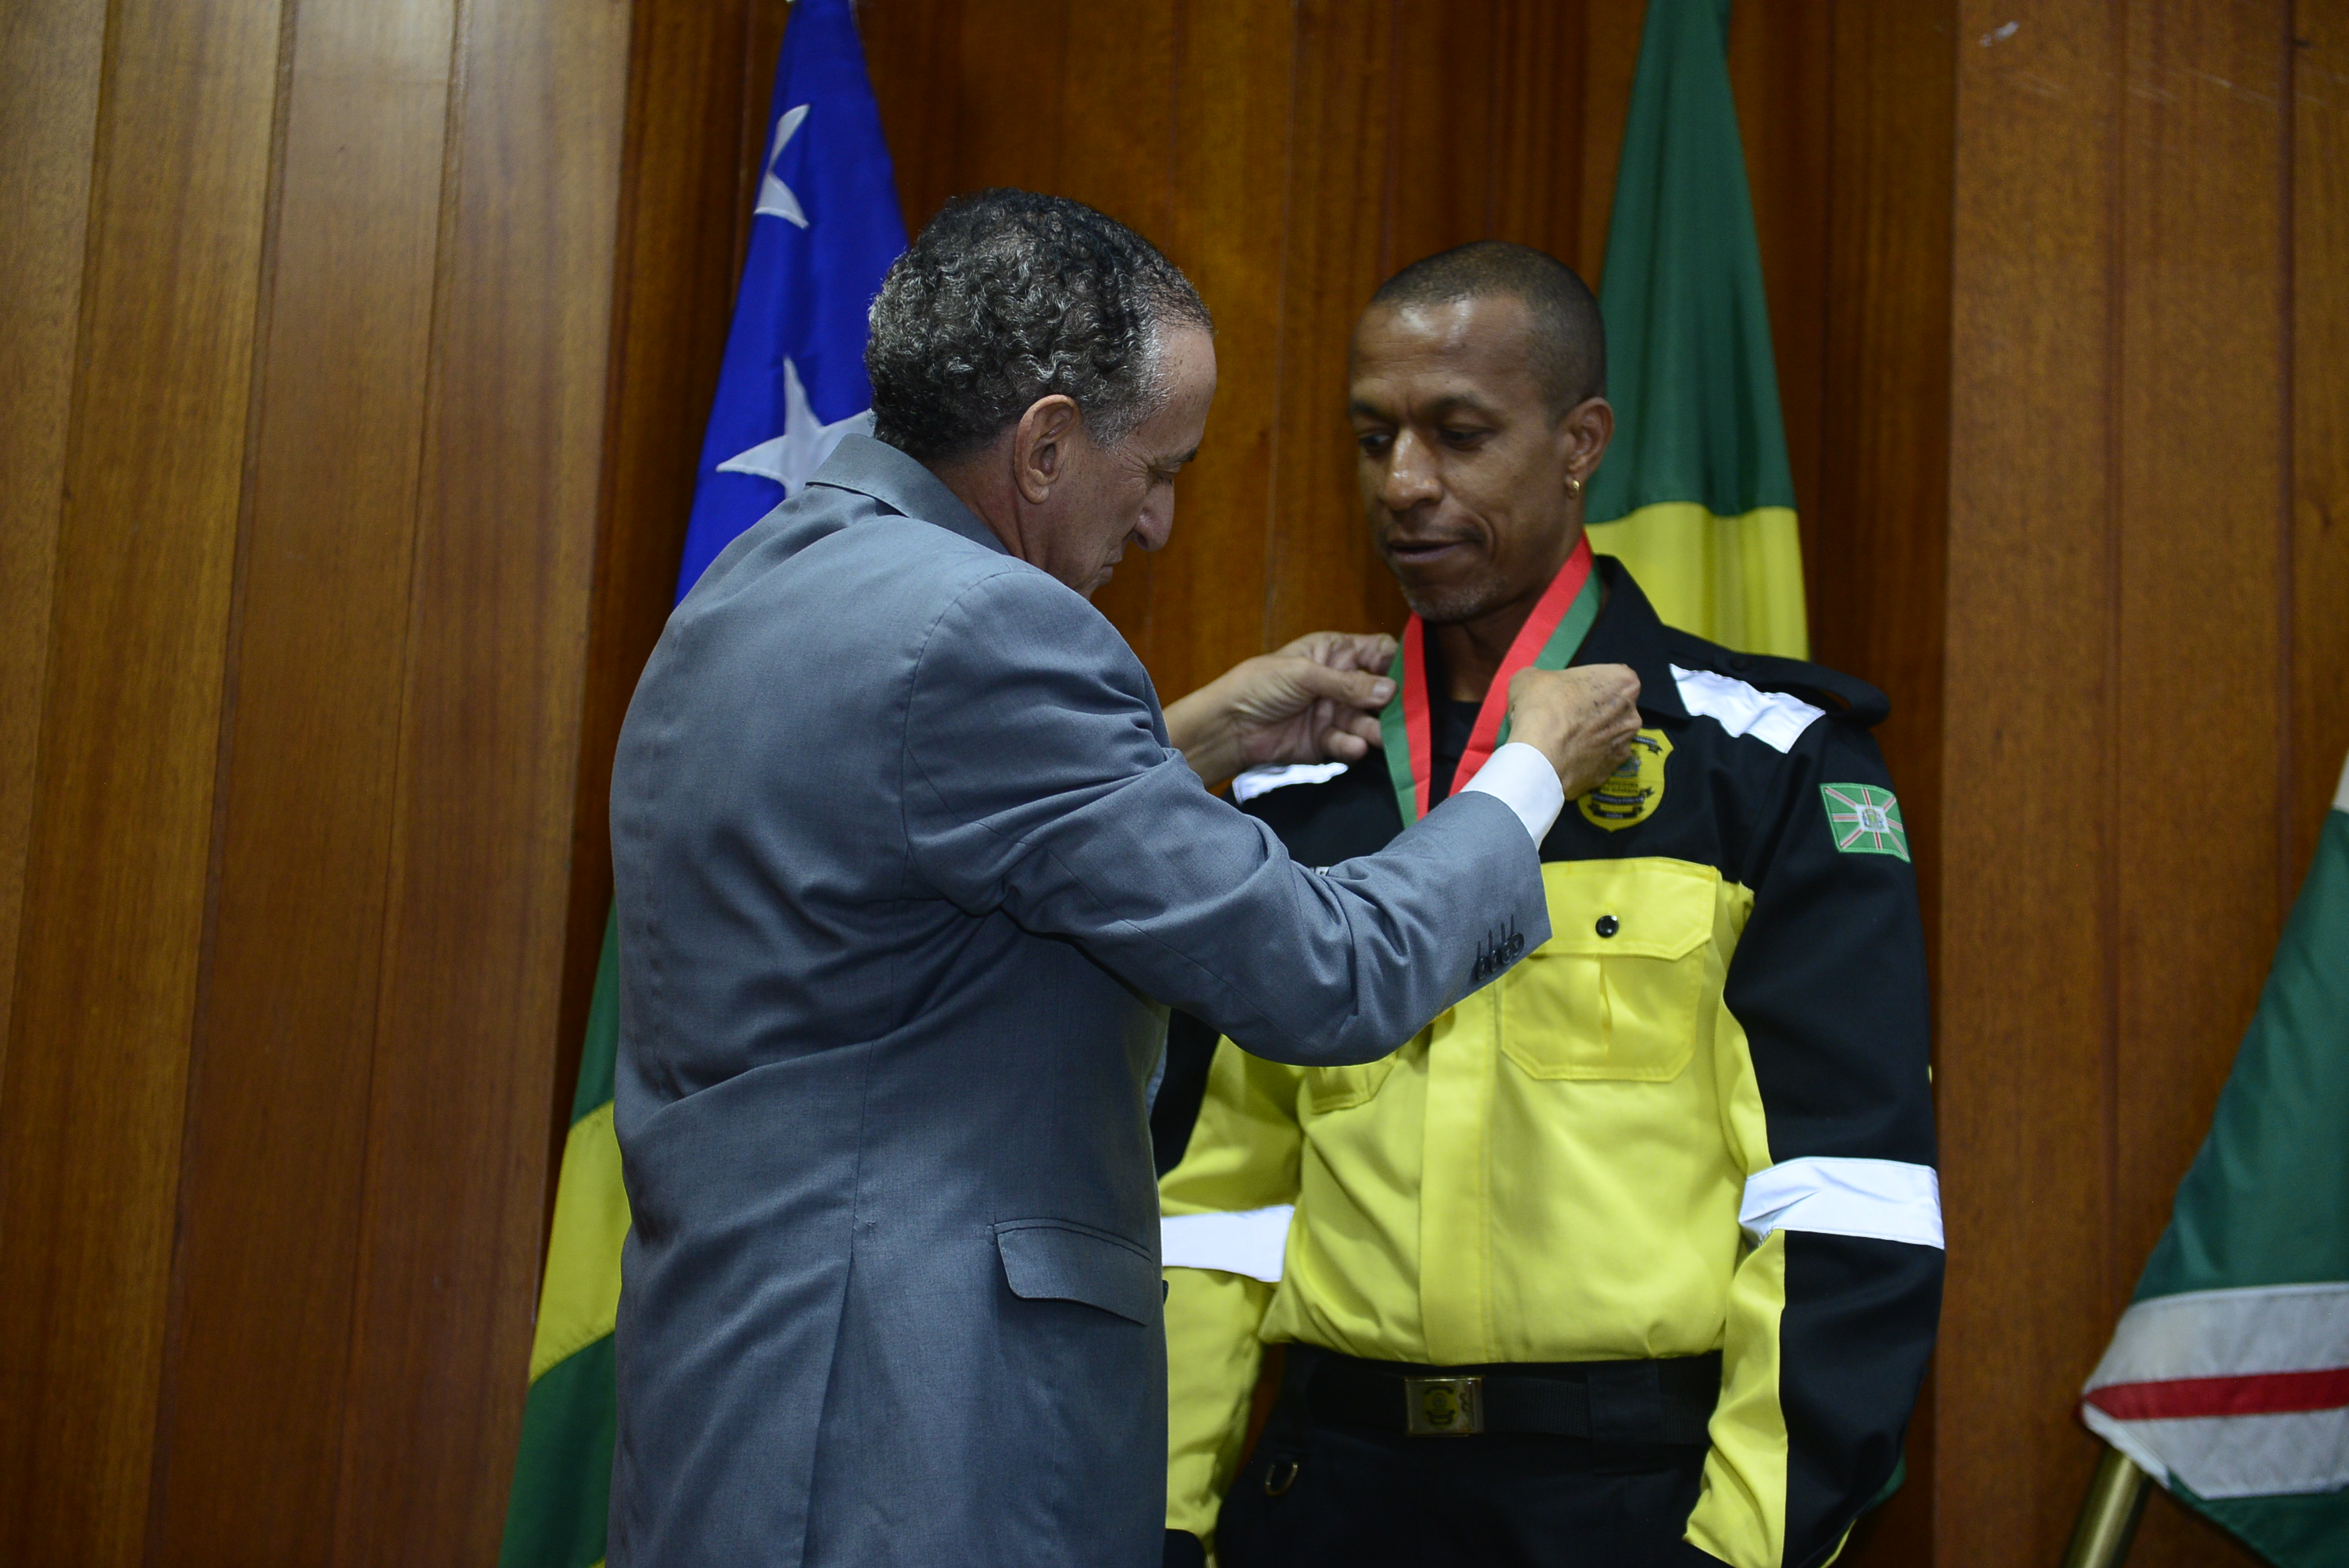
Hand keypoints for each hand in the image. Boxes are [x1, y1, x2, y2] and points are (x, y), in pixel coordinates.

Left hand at [1164, 630, 1399, 789]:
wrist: (1229, 726)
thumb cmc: (1259, 685)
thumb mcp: (1304, 674)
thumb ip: (1346, 683)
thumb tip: (1389, 689)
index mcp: (1336, 653)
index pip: (1379, 651)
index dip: (1397, 661)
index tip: (1410, 676)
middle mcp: (1341, 682)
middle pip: (1380, 691)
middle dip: (1392, 702)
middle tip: (1405, 713)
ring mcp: (1335, 713)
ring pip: (1368, 721)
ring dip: (1374, 728)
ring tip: (1378, 735)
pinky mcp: (1326, 742)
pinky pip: (1348, 744)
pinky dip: (1352, 746)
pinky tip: (1353, 747)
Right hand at [1504, 665, 1641, 798]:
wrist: (1539, 757)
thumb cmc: (1542, 706)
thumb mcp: (1530, 678)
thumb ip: (1544, 679)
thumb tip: (1541, 689)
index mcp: (1622, 682)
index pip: (1613, 677)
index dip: (1590, 684)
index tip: (1572, 692)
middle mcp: (1632, 714)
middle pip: (1614, 708)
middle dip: (1596, 711)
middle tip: (1567, 716)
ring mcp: (1624, 745)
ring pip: (1609, 736)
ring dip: (1593, 737)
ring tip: (1564, 741)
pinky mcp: (1612, 772)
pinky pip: (1599, 761)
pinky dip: (1586, 760)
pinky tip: (1565, 759)